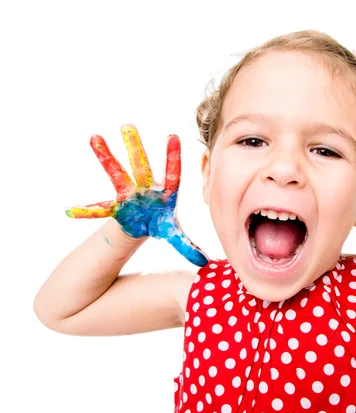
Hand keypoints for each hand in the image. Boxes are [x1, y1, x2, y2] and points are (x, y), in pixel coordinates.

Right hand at [66, 124, 208, 266]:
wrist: (144, 225)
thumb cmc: (161, 221)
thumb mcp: (173, 233)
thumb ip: (186, 245)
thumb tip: (203, 261)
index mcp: (164, 193)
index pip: (171, 173)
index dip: (172, 157)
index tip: (172, 136)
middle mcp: (145, 188)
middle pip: (140, 166)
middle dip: (135, 147)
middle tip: (128, 125)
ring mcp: (127, 194)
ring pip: (116, 173)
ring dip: (105, 156)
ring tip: (94, 137)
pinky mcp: (115, 206)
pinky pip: (99, 210)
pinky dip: (87, 213)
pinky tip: (71, 213)